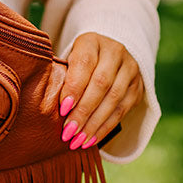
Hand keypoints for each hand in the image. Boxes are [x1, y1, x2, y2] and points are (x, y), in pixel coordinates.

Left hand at [58, 33, 143, 149]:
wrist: (108, 54)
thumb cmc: (76, 62)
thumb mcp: (66, 60)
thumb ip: (61, 76)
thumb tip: (45, 105)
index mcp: (92, 41)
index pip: (85, 63)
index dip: (74, 87)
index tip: (62, 109)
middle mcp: (116, 52)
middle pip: (101, 84)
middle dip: (83, 111)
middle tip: (67, 132)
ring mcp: (130, 69)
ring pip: (114, 99)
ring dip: (94, 124)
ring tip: (77, 141)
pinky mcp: (138, 87)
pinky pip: (122, 110)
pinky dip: (105, 128)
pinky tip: (91, 140)